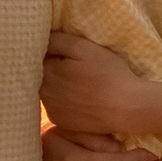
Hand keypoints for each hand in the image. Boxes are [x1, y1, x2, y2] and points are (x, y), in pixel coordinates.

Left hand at [42, 29, 161, 135]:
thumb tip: (41, 38)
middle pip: (39, 76)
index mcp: (47, 72)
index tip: (60, 50)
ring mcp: (51, 110)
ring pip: (46, 91)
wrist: (126, 108)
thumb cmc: (108, 73)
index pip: (36, 57)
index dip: (47, 52)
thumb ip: (57, 40)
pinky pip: (54, 107)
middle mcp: (44, 93)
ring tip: (75, 81)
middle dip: (48, 68)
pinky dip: (61, 100)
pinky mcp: (61, 122)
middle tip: (70, 64)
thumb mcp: (83, 47)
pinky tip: (77, 97)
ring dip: (54, 84)